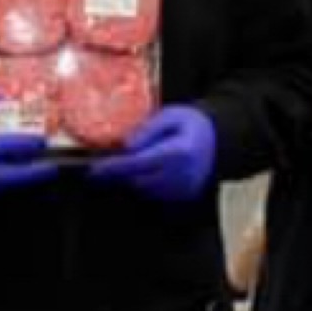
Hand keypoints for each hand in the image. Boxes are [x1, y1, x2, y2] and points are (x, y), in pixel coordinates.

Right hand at [0, 93, 62, 200]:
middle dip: (35, 173)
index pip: (5, 148)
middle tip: (51, 168)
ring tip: (40, 171)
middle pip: (13, 177)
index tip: (41, 142)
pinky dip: (9, 184)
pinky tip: (17, 176)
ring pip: (6, 187)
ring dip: (24, 180)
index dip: (27, 145)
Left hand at [88, 106, 217, 201]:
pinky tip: (142, 171)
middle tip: (99, 168)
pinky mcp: (182, 196)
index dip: (113, 167)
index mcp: (178, 152)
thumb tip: (125, 145)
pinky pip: (153, 194)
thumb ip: (147, 129)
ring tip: (122, 166)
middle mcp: (180, 174)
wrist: (217, 140)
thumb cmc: (191, 124)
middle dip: (117, 174)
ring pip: (142, 189)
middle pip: (136, 180)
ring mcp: (182, 188)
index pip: (137, 163)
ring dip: (129, 179)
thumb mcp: (170, 115)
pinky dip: (143, 184)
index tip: (94, 169)